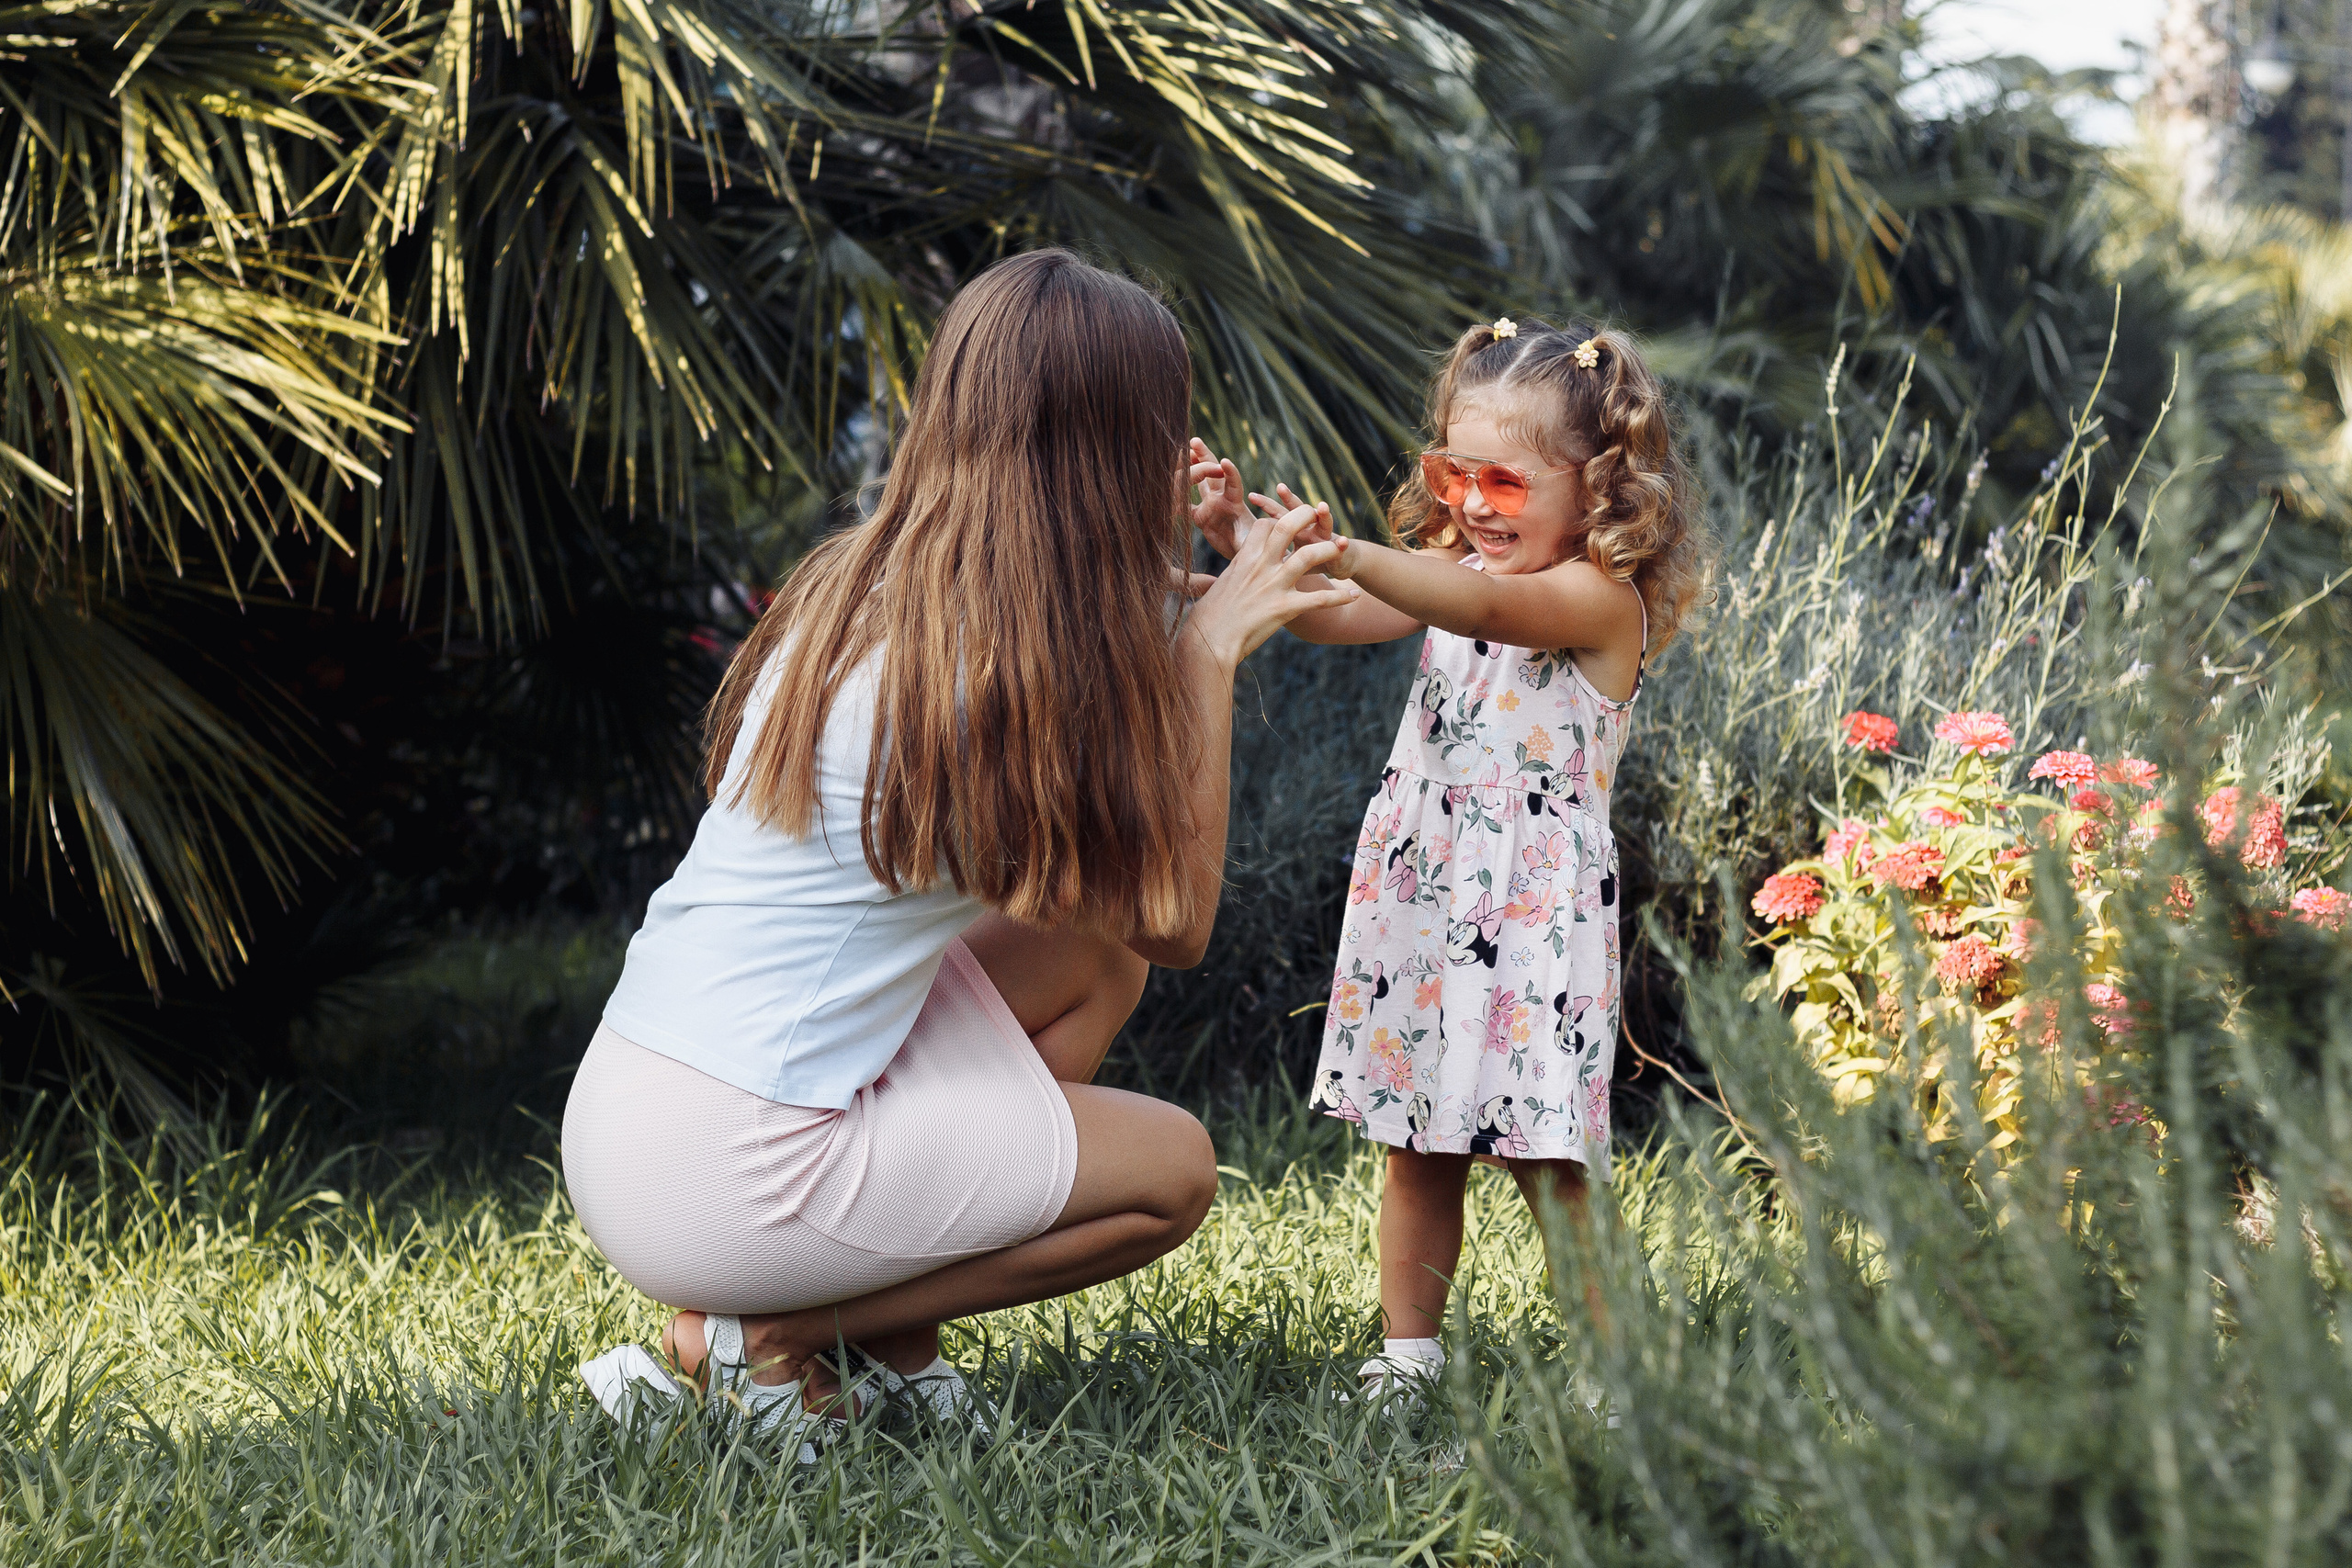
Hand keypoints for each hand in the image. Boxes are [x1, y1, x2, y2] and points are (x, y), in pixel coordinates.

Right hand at [1182, 497, 1359, 666]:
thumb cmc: (1208, 619)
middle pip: (1286, 528)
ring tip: (1342, 548)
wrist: (1210, 641)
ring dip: (1329, 550)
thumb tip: (1218, 581)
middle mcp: (1260, 567)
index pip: (1264, 526)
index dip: (1277, 521)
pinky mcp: (1285, 608)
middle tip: (1318, 513)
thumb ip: (1230, 578)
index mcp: (1244, 559)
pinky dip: (1340, 596)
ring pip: (1308, 556)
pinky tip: (1355, 595)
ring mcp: (1274, 586)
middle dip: (1305, 516)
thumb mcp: (1217, 588)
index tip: (1286, 525)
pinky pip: (1320, 599)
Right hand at [1186, 438, 1249, 558]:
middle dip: (1205, 456)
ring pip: (1198, 481)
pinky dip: (1176, 497)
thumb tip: (1256, 537)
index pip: (1233, 484)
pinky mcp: (1201, 517)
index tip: (1225, 461)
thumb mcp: (1251, 542)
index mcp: (1235, 503)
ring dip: (1190, 466)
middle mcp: (1222, 499)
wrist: (1245, 554)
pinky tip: (1165, 490)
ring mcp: (1210, 506)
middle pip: (1213, 472)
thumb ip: (1249, 538)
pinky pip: (1185, 504)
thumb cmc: (1253, 547)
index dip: (1230, 472)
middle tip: (1194, 440)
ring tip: (1180, 453)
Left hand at [1250, 484, 1355, 579]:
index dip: (1267, 505)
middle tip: (1280, 487)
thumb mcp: (1290, 557)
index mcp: (1295, 530)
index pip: (1279, 514)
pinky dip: (1343, 545)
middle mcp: (1310, 528)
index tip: (1252, 495)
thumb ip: (1275, 552)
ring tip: (1322, 506)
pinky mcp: (1340, 549)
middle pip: (1299, 512)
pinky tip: (1344, 542)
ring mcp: (1326, 537)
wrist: (1341, 561)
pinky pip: (1342, 547)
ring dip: (1324, 515)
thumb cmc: (1312, 559)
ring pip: (1324, 524)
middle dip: (1290, 499)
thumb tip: (1246, 553)